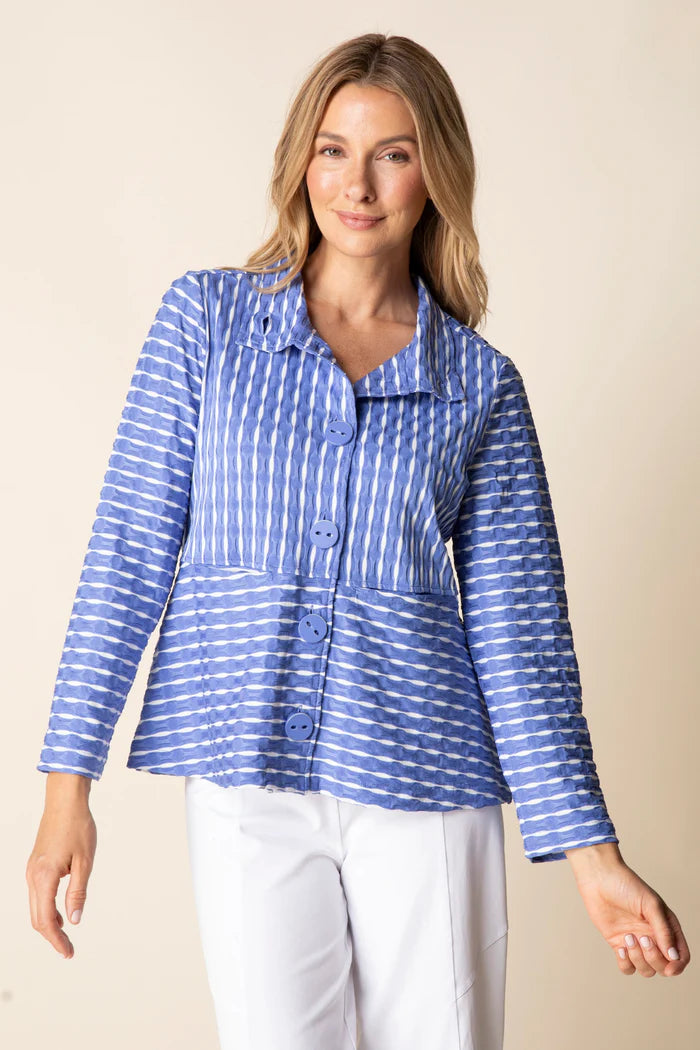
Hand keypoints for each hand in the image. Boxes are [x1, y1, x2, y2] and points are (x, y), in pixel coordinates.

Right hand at [26, 773, 96, 959]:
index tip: (68, 952)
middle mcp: (33, 876)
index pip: (46, 920)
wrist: (65, 801)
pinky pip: (37, 894)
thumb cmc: (78, 827)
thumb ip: (77, 892)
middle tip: (69, 951)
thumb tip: (74, 920)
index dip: (56, 940)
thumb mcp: (84, 861)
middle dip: (52, 937)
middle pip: (37, 918)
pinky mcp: (36, 864)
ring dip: (49, 923)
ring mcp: (32, 870)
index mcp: (44, 877)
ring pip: (36, 907)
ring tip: (66, 936)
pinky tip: (60, 913)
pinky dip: (46, 908)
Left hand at [566, 843, 689, 976]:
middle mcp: (653, 937)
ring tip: (628, 936)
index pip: (681, 955)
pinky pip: (627, 967)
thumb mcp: (651, 905)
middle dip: (654, 959)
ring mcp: (636, 942)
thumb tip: (673, 957)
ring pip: (646, 969)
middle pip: (663, 966)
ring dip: (638, 959)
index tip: (669, 966)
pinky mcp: (618, 944)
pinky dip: (625, 964)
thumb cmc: (627, 885)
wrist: (599, 878)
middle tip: (643, 938)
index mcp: (667, 927)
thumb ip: (664, 931)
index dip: (678, 965)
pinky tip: (620, 948)